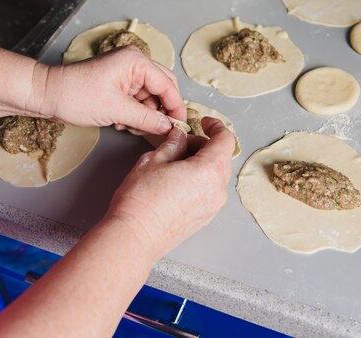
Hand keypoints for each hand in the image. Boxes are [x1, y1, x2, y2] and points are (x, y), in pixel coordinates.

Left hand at [36, 46, 185, 133]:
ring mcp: (126, 73)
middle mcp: (134, 63)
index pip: (168, 85)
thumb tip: (168, 127)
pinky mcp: (118, 83)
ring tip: (128, 126)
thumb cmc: (75, 95)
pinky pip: (137, 100)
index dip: (176, 107)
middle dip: (160, 111)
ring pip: (150, 97)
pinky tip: (121, 123)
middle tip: (159, 130)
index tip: (180, 127)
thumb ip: (146, 118)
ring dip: (144, 115)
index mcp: (136, 61)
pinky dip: (134, 113)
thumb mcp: (115, 110)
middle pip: (162, 89)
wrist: (46, 94)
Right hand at [106, 117, 235, 260]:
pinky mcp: (204, 218)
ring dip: (200, 163)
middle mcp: (217, 190)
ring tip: (173, 164)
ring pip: (214, 175)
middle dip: (202, 146)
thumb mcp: (153, 160)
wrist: (134, 237)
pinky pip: (208, 191)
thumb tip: (179, 137)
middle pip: (220, 157)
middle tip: (179, 144)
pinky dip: (198, 180)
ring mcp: (212, 207)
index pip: (225, 140)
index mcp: (208, 171)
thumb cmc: (141, 201)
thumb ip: (172, 144)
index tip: (204, 122)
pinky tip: (175, 181)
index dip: (216, 126)